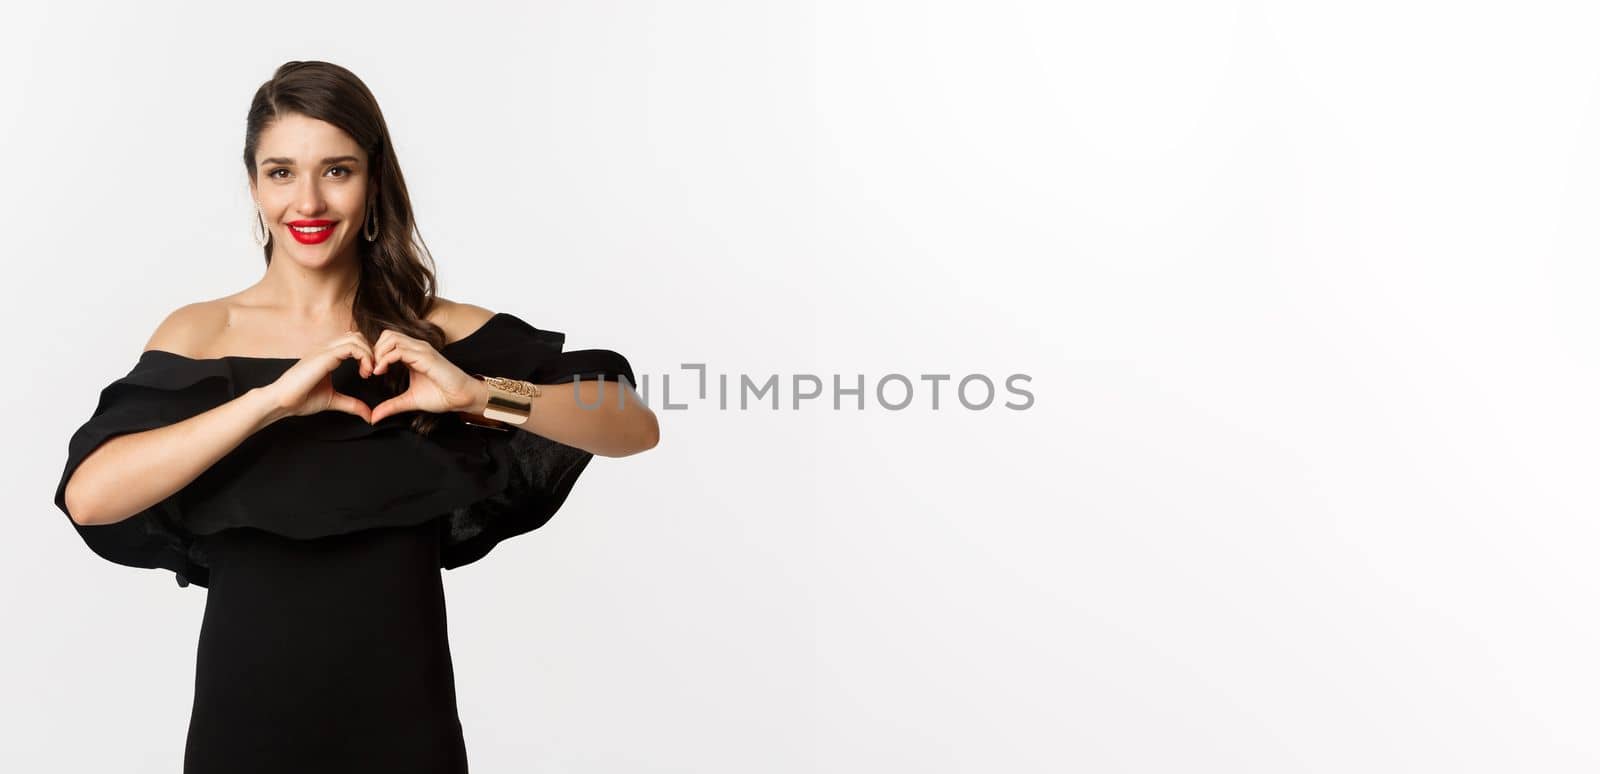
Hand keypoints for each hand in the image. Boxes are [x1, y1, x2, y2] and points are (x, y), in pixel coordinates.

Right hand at [264, 332, 378, 421]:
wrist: (281, 401)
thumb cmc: (301, 399)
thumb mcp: (334, 400)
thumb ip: (352, 404)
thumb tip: (369, 415)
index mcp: (327, 355)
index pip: (353, 342)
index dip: (367, 354)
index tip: (370, 373)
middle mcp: (326, 348)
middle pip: (357, 336)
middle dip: (371, 351)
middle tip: (374, 371)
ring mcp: (324, 350)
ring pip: (356, 338)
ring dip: (369, 354)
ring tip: (369, 372)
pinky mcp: (324, 356)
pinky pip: (351, 347)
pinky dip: (364, 357)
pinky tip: (364, 373)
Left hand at [366, 327, 485, 424]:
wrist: (461, 397)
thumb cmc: (441, 395)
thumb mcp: (409, 400)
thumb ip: (391, 406)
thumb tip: (373, 417)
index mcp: (413, 353)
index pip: (387, 342)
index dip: (375, 354)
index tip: (369, 372)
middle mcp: (416, 347)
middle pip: (386, 335)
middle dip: (373, 350)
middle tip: (369, 370)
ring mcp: (421, 349)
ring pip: (390, 338)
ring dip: (378, 353)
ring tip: (375, 371)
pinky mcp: (425, 356)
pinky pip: (399, 350)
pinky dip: (385, 359)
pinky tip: (381, 372)